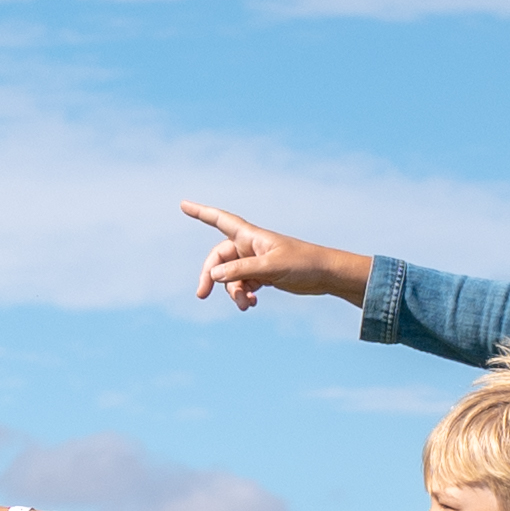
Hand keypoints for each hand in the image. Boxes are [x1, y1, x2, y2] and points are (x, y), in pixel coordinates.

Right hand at [182, 202, 370, 309]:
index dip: (201, 212)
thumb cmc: (302, 263)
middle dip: (211, 276)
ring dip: (233, 292)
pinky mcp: (263, 276)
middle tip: (202, 295)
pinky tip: (251, 305)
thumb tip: (214, 275)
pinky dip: (243, 295)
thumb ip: (241, 270)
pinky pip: (243, 285)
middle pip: (219, 259)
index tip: (183, 205)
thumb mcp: (270, 267)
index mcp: (251, 236)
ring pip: (231, 277)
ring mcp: (255, 262)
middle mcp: (250, 246)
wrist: (326, 275)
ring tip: (245, 305)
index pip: (220, 220)